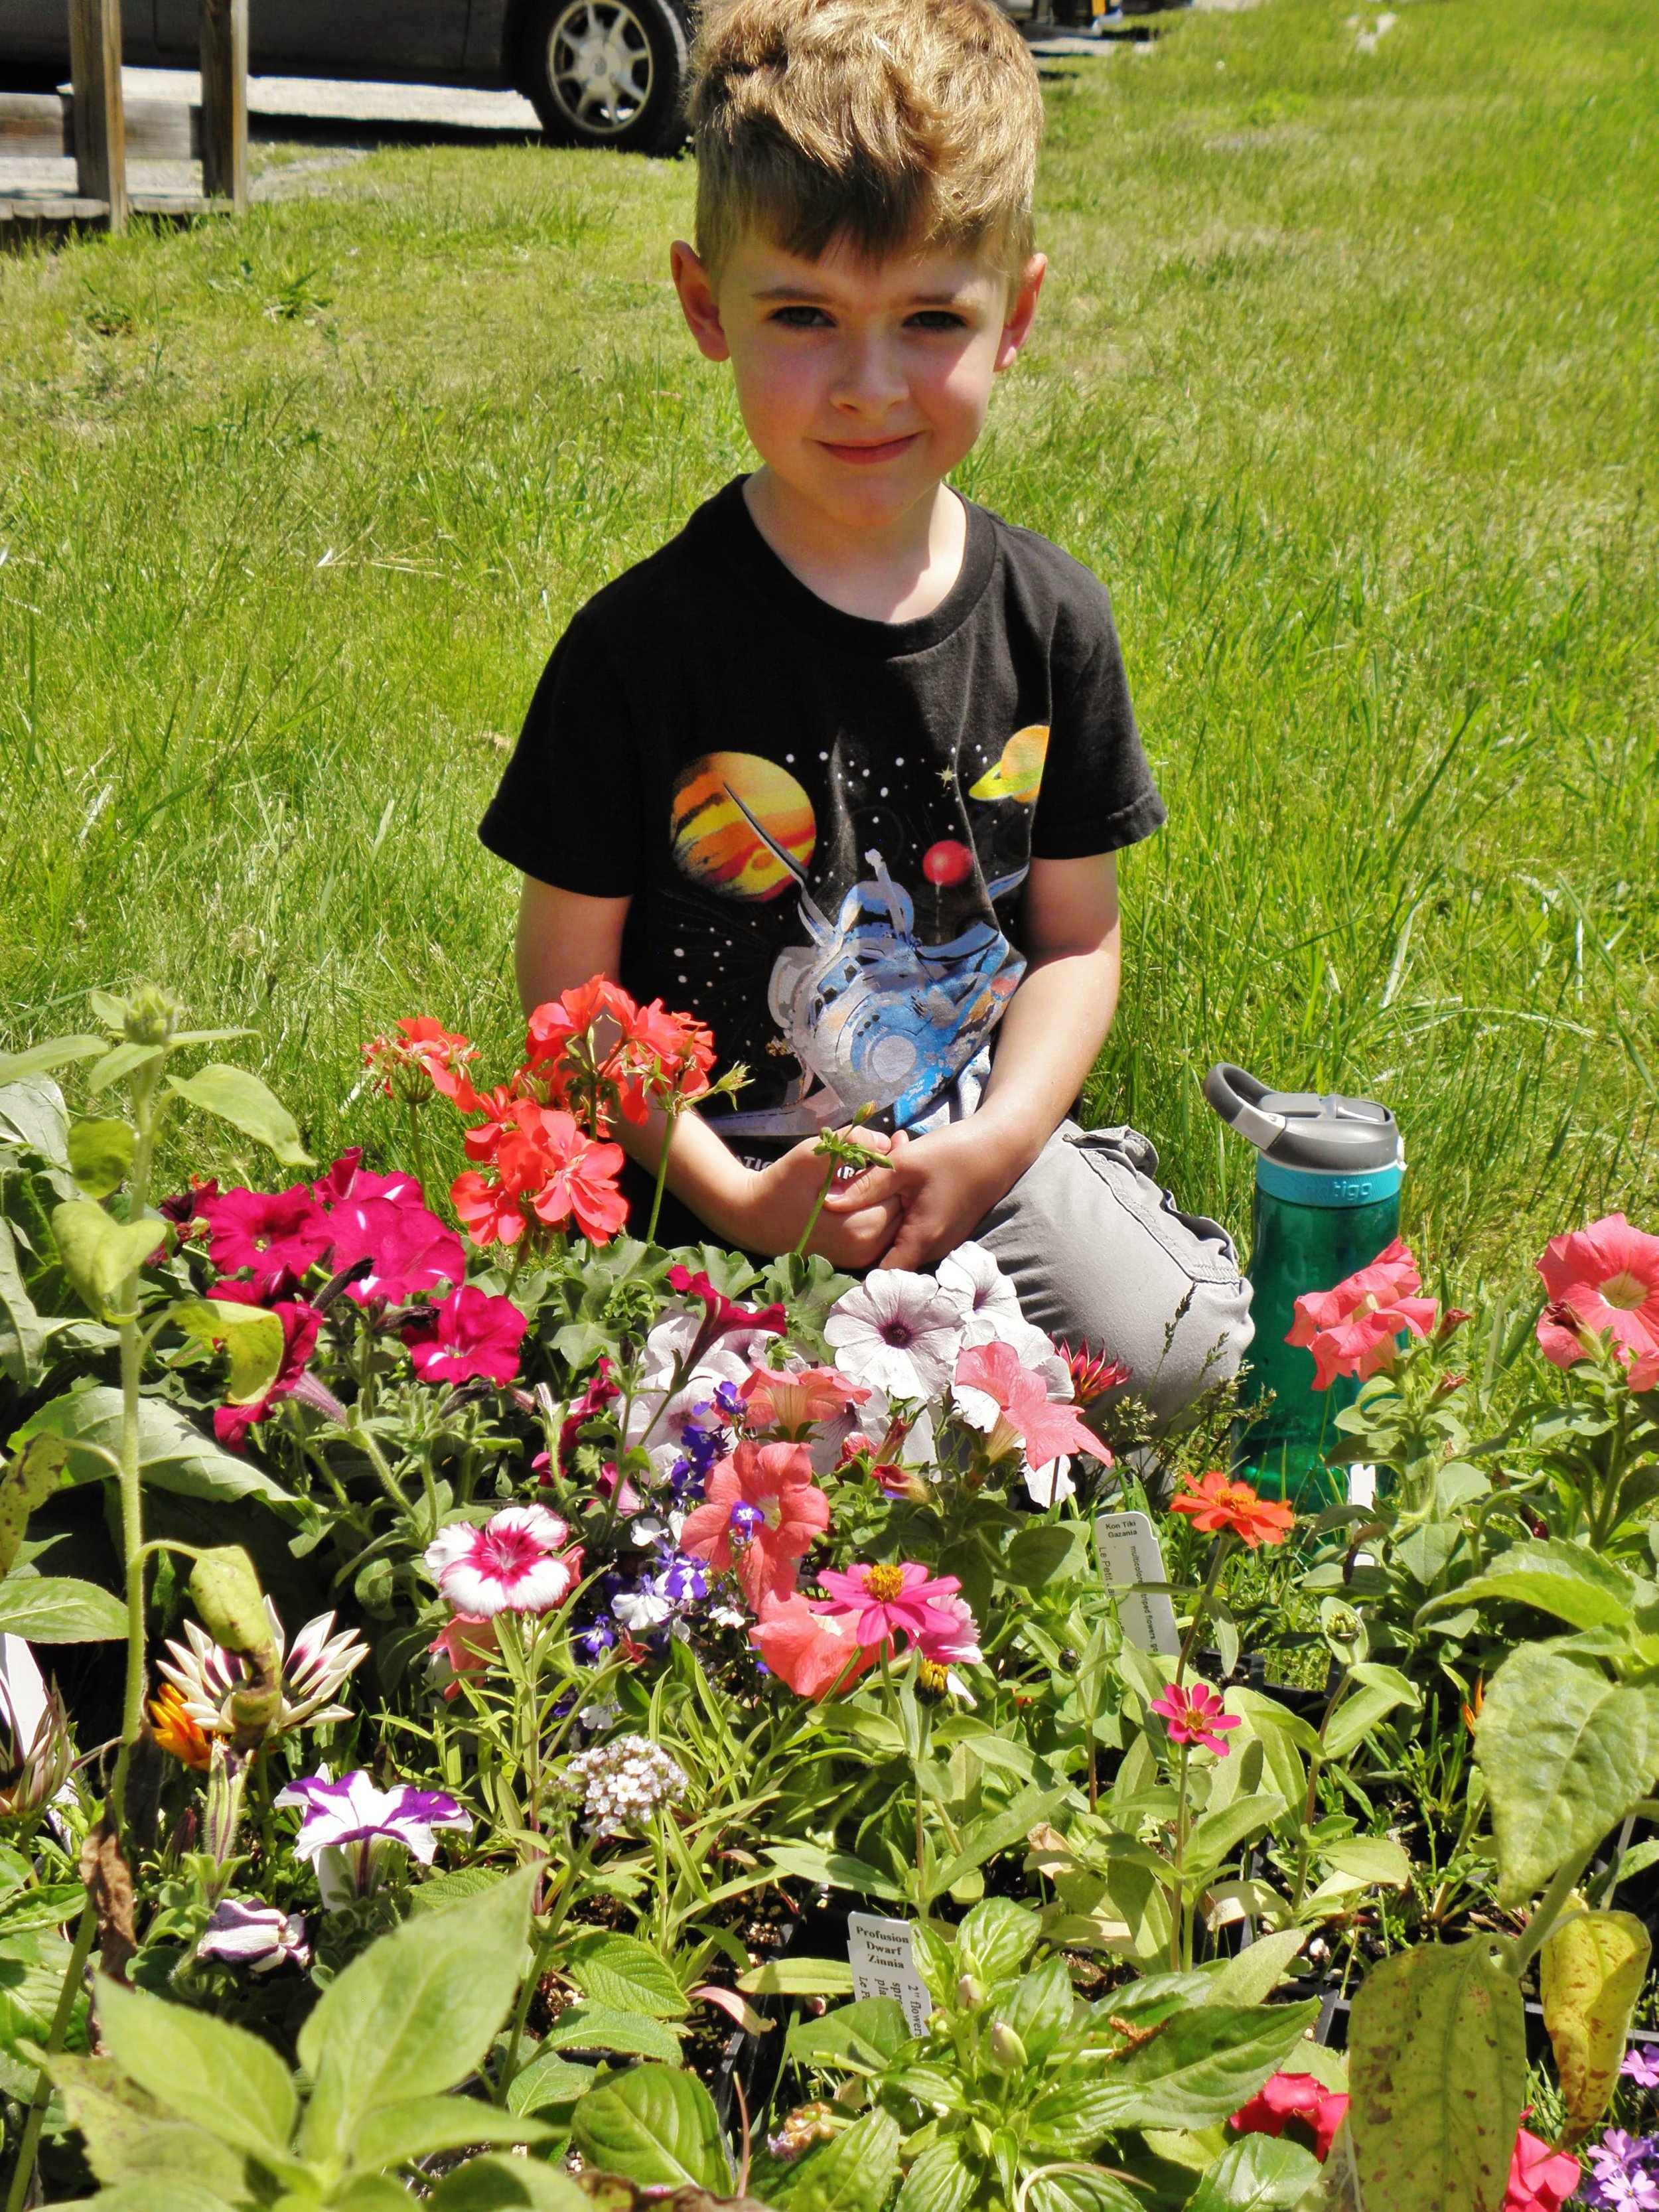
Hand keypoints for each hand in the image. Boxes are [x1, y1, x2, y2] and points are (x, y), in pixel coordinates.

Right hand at [735, 1128, 905, 1266]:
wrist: (751, 1217)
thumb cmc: (780, 1184)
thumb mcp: (812, 1155)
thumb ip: (852, 1145)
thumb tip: (886, 1143)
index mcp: (858, 1228)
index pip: (899, 1193)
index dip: (901, 1163)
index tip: (898, 1137)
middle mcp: (865, 1249)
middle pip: (902, 1208)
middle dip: (901, 1177)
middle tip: (898, 1142)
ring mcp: (860, 1257)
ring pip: (895, 1220)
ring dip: (894, 1191)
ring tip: (886, 1161)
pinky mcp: (855, 1258)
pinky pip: (883, 1229)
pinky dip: (884, 1206)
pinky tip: (875, 1183)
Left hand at [823, 1119, 1029, 1270]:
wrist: (1000, 1148)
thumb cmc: (953, 1155)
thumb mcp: (904, 1165)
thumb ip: (866, 1186)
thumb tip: (826, 1203)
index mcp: (922, 1240)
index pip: (884, 1276)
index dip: (859, 1271)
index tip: (835, 1256)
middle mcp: (933, 1250)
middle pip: (890, 1261)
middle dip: (867, 1242)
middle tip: (844, 1220)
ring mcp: (942, 1241)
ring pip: (901, 1245)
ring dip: (884, 1228)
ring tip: (869, 1200)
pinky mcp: (945, 1230)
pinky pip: (914, 1235)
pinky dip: (900, 1220)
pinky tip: (895, 1193)